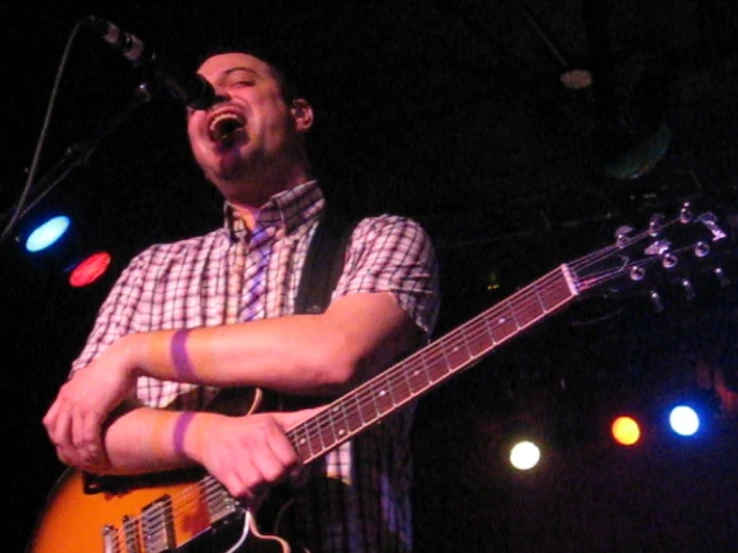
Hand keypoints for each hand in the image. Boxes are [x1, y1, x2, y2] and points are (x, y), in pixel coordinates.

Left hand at [43, 335, 139, 471]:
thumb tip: (93, 398)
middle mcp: (68, 399)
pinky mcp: (93, 410)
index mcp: (66, 392)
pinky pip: (88, 436)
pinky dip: (92, 449)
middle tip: (78, 460)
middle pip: (58, 433)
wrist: (125, 358)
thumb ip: (87, 390)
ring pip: (73, 438)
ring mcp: (79, 405)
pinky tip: (99, 456)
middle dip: (67, 449)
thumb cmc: (116, 366)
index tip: (69, 446)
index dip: (57, 436)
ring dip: (81, 454)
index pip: (50, 421)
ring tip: (91, 463)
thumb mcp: (94, 378)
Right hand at [188, 408, 320, 502]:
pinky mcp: (224, 474)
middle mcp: (252, 443)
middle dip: (278, 477)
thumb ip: (302, 417)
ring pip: (259, 486)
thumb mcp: (275, 419)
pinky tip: (247, 481)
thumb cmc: (250, 428)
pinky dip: (248, 493)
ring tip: (260, 475)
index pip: (289, 460)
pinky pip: (243, 494)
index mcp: (267, 428)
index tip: (292, 467)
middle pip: (275, 475)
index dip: (295, 468)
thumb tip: (328, 410)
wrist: (209, 433)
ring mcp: (236, 459)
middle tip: (273, 470)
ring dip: (262, 486)